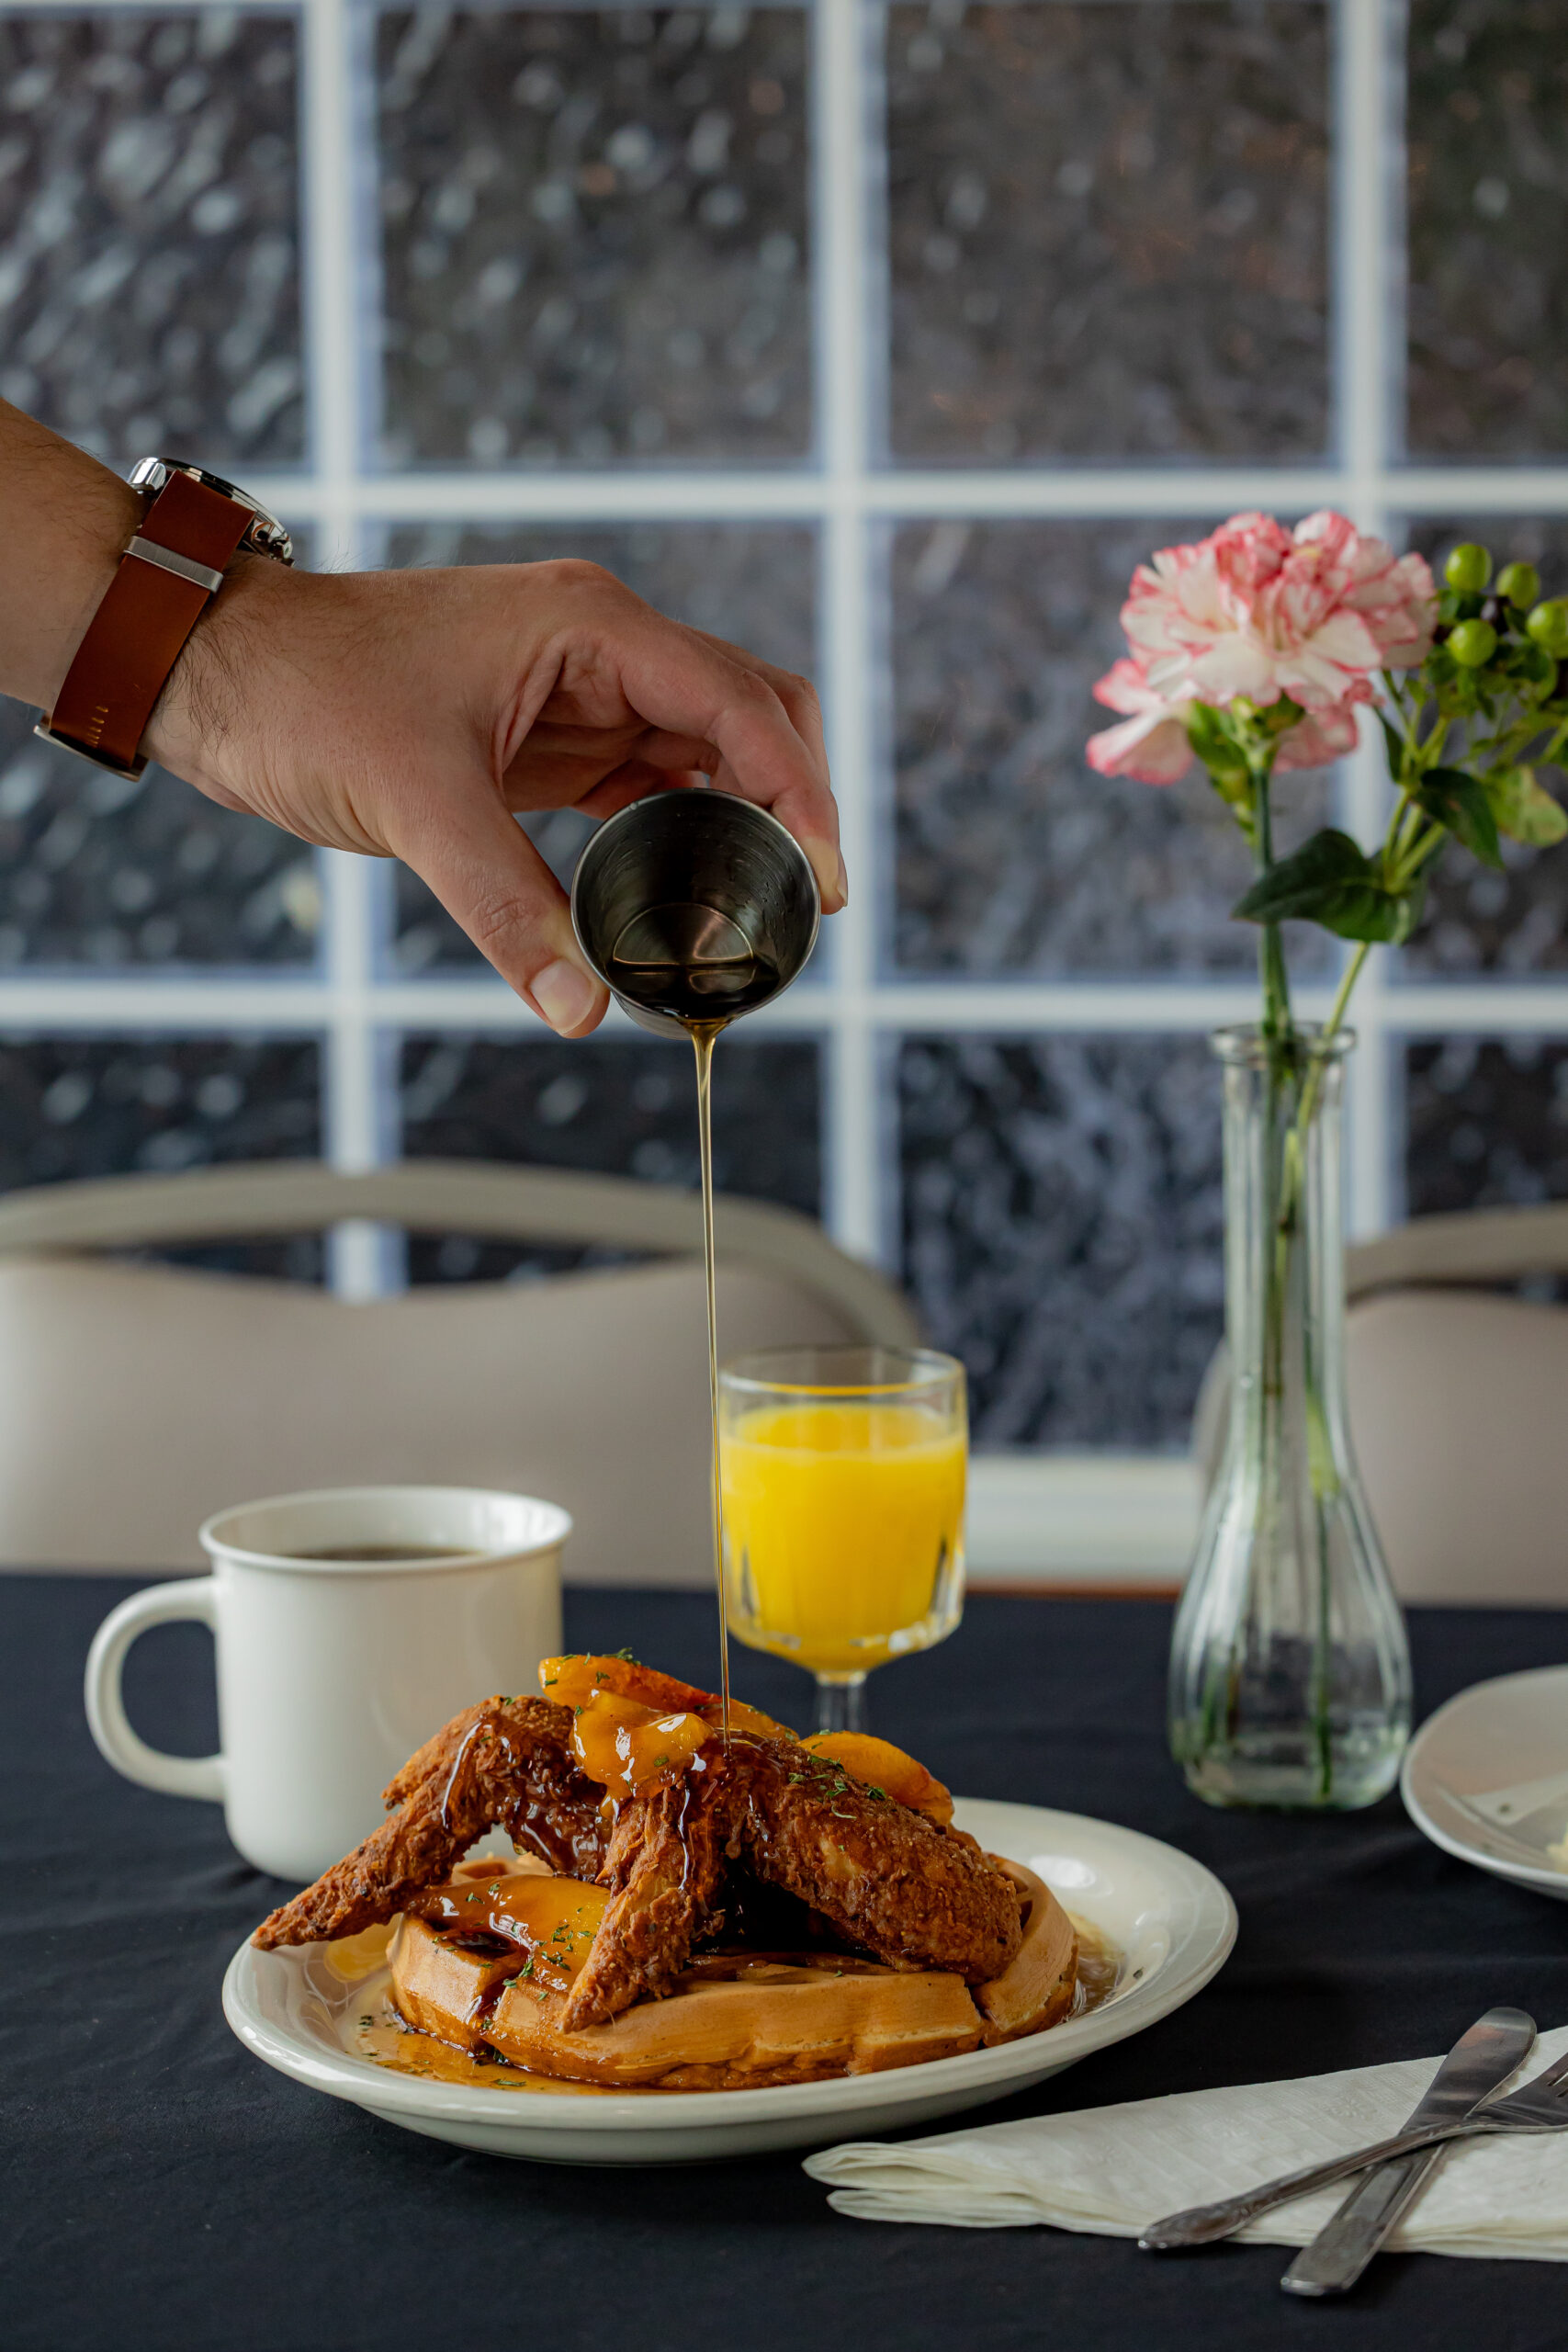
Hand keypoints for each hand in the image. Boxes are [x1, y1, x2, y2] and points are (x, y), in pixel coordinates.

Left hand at [147, 554, 843, 1034]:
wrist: (216, 670)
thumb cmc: (303, 695)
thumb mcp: (414, 804)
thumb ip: (507, 909)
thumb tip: (578, 1010)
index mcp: (590, 626)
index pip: (740, 703)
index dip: (800, 790)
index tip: (827, 878)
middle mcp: (601, 647)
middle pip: (750, 714)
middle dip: (793, 800)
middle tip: (807, 902)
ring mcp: (579, 690)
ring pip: (707, 750)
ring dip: (742, 821)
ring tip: (758, 913)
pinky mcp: (549, 736)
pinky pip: (648, 782)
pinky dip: (683, 833)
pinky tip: (690, 896)